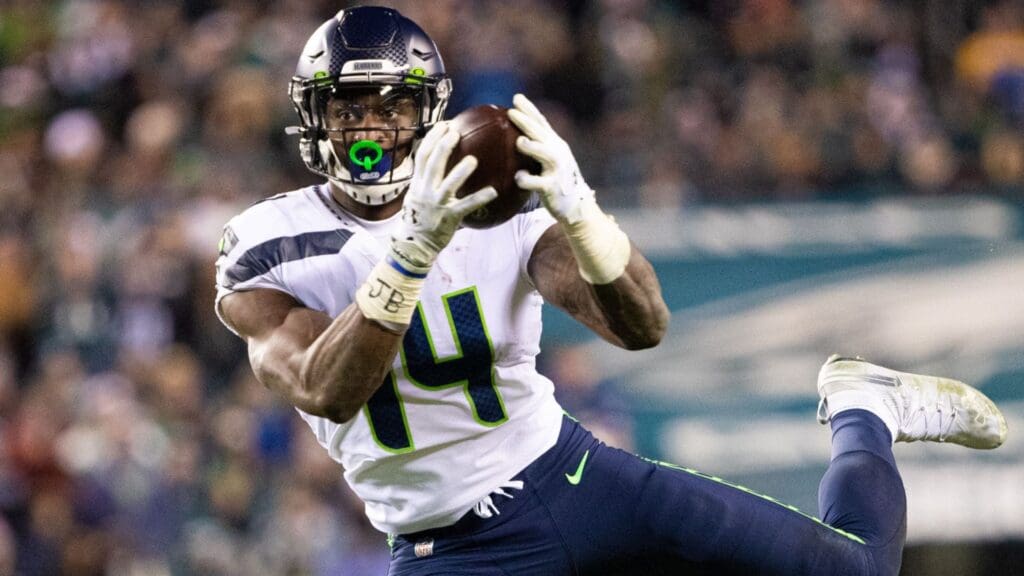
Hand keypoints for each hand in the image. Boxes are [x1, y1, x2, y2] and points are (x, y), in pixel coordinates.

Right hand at [389, 122, 497, 272]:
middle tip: (455, 132)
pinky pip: (466, 206)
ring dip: (460, 171)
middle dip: (443, 146)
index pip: (422, 155)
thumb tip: (440, 160)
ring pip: (448, 184)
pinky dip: (479, 198)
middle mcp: (425, 190)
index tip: (444, 125)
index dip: (432, 138)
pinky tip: (493, 191)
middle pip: (432, 163)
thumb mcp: (417, 194)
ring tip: (473, 160)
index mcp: (418, 182)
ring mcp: (436, 204)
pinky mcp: (448, 218)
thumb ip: (427, 178)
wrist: (415, 244)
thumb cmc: (420, 217)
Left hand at [508, 94, 595, 224]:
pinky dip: (527, 179)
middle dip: (527, 121)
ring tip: (519, 141)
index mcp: (555, 145)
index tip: (516, 97)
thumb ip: (536, 150)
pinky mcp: (553, 187)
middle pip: (541, 133)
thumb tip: (513, 138)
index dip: (529, 109)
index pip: (541, 123)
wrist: (576, 207)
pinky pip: (537, 182)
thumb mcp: (550, 162)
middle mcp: (558, 153)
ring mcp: (557, 169)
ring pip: (544, 154)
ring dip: (532, 147)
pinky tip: (519, 178)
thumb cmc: (557, 183)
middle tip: (511, 112)